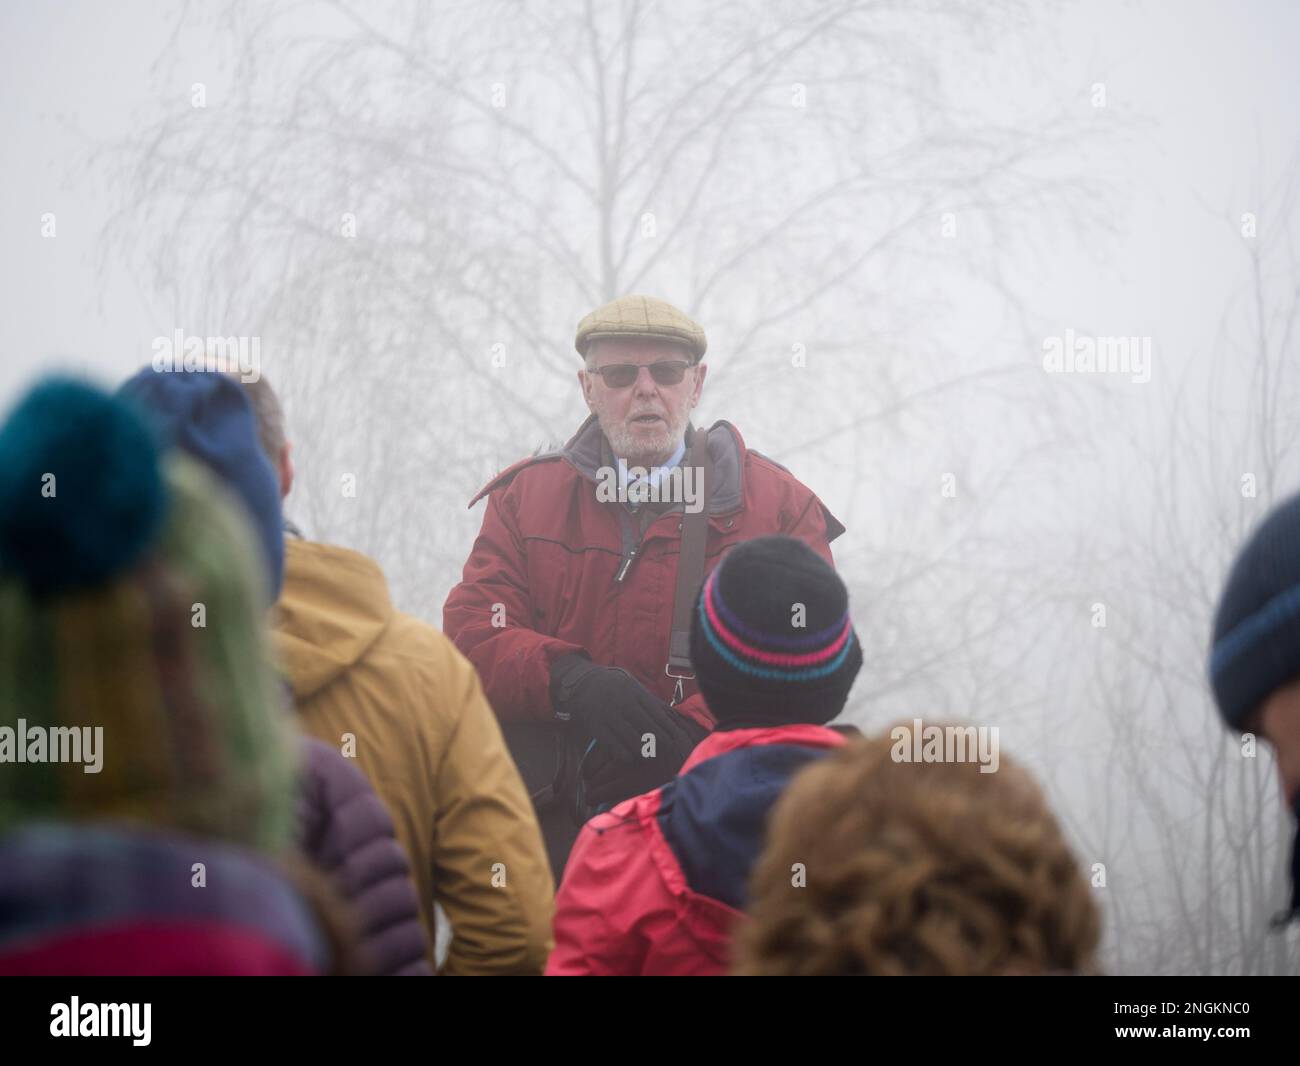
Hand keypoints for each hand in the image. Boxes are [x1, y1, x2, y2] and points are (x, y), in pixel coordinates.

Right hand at [550, 654, 708, 767]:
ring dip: (643, 751)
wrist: (581, 683)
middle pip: (648, 729)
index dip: (668, 730)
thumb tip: (673, 718)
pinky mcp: (596, 726)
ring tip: (648, 756)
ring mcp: (609, 715)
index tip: (674, 740)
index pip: (658, 715)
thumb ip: (650, 702)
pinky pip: (615, 747)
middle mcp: (624, 703)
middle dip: (659, 743)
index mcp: (635, 693)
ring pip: (633, 740)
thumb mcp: (632, 688)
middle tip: (665, 753)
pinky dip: (625, 755)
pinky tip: (630, 757)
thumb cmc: (613, 689)